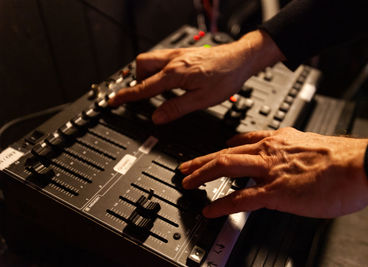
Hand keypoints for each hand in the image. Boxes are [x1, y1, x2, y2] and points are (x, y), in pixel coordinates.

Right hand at [108, 30, 283, 123]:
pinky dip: (157, 70)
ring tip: (155, 89)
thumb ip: (177, 108)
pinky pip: (161, 59)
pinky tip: (169, 80)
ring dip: (146, 74)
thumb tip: (157, 117)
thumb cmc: (226, 77)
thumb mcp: (202, 99)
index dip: (127, 96)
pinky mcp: (184, 54)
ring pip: (150, 60)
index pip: (143, 87)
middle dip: (136, 80)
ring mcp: (178, 55)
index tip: (114, 101)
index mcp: (175, 74)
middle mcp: (173, 61)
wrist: (241, 59)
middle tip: (141, 95)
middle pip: (141, 66)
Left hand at [180, 127, 367, 217]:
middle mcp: (269, 151)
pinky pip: (239, 198)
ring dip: (202, 175)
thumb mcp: (312, 147)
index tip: (217, 148)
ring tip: (187, 182)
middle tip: (187, 165)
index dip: (225, 145)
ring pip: (225, 167)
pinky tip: (209, 210)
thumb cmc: (342, 158)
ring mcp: (268, 170)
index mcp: (279, 139)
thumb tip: (291, 163)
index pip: (244, 139)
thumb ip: (294, 152)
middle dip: (202, 159)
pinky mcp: (274, 191)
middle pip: (226, 152)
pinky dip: (221, 205)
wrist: (358, 165)